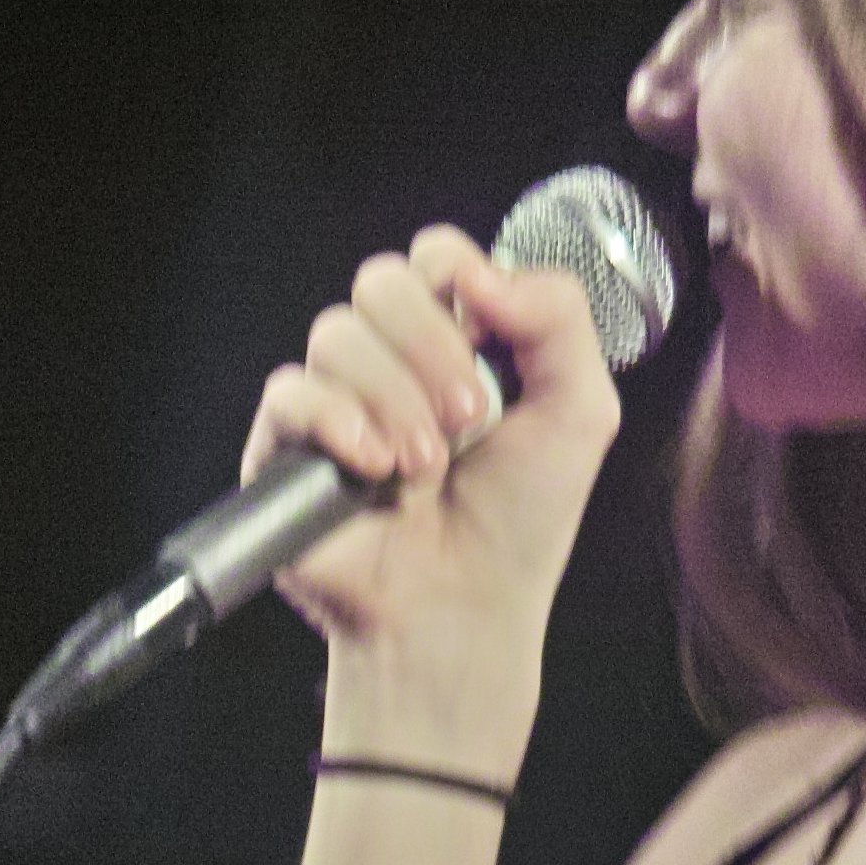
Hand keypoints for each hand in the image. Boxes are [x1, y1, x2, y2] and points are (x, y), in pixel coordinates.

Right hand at [241, 225, 619, 776]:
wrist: (465, 609)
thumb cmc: (521, 522)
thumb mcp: (579, 410)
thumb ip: (557, 316)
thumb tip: (482, 269)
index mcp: (456, 339)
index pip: (435, 255)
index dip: (458, 273)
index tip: (490, 331)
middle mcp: (389, 360)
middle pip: (381, 279)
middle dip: (432, 344)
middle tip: (469, 417)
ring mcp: (334, 400)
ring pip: (336, 332)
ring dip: (395, 398)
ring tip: (425, 468)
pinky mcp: (286, 447)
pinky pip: (290, 391)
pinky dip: (336, 420)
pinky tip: (373, 467)